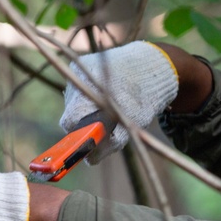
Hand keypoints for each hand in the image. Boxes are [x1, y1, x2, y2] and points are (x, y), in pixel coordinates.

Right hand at [60, 41, 178, 162]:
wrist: (150, 65)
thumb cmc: (141, 99)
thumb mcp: (130, 125)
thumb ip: (109, 143)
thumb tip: (89, 158)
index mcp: (91, 92)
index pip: (70, 121)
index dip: (77, 134)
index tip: (86, 140)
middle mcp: (80, 76)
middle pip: (70, 110)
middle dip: (84, 121)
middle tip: (101, 124)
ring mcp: (78, 67)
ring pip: (73, 98)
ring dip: (86, 106)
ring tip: (106, 104)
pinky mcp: (80, 61)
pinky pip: (78, 86)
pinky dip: (88, 93)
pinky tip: (102, 92)